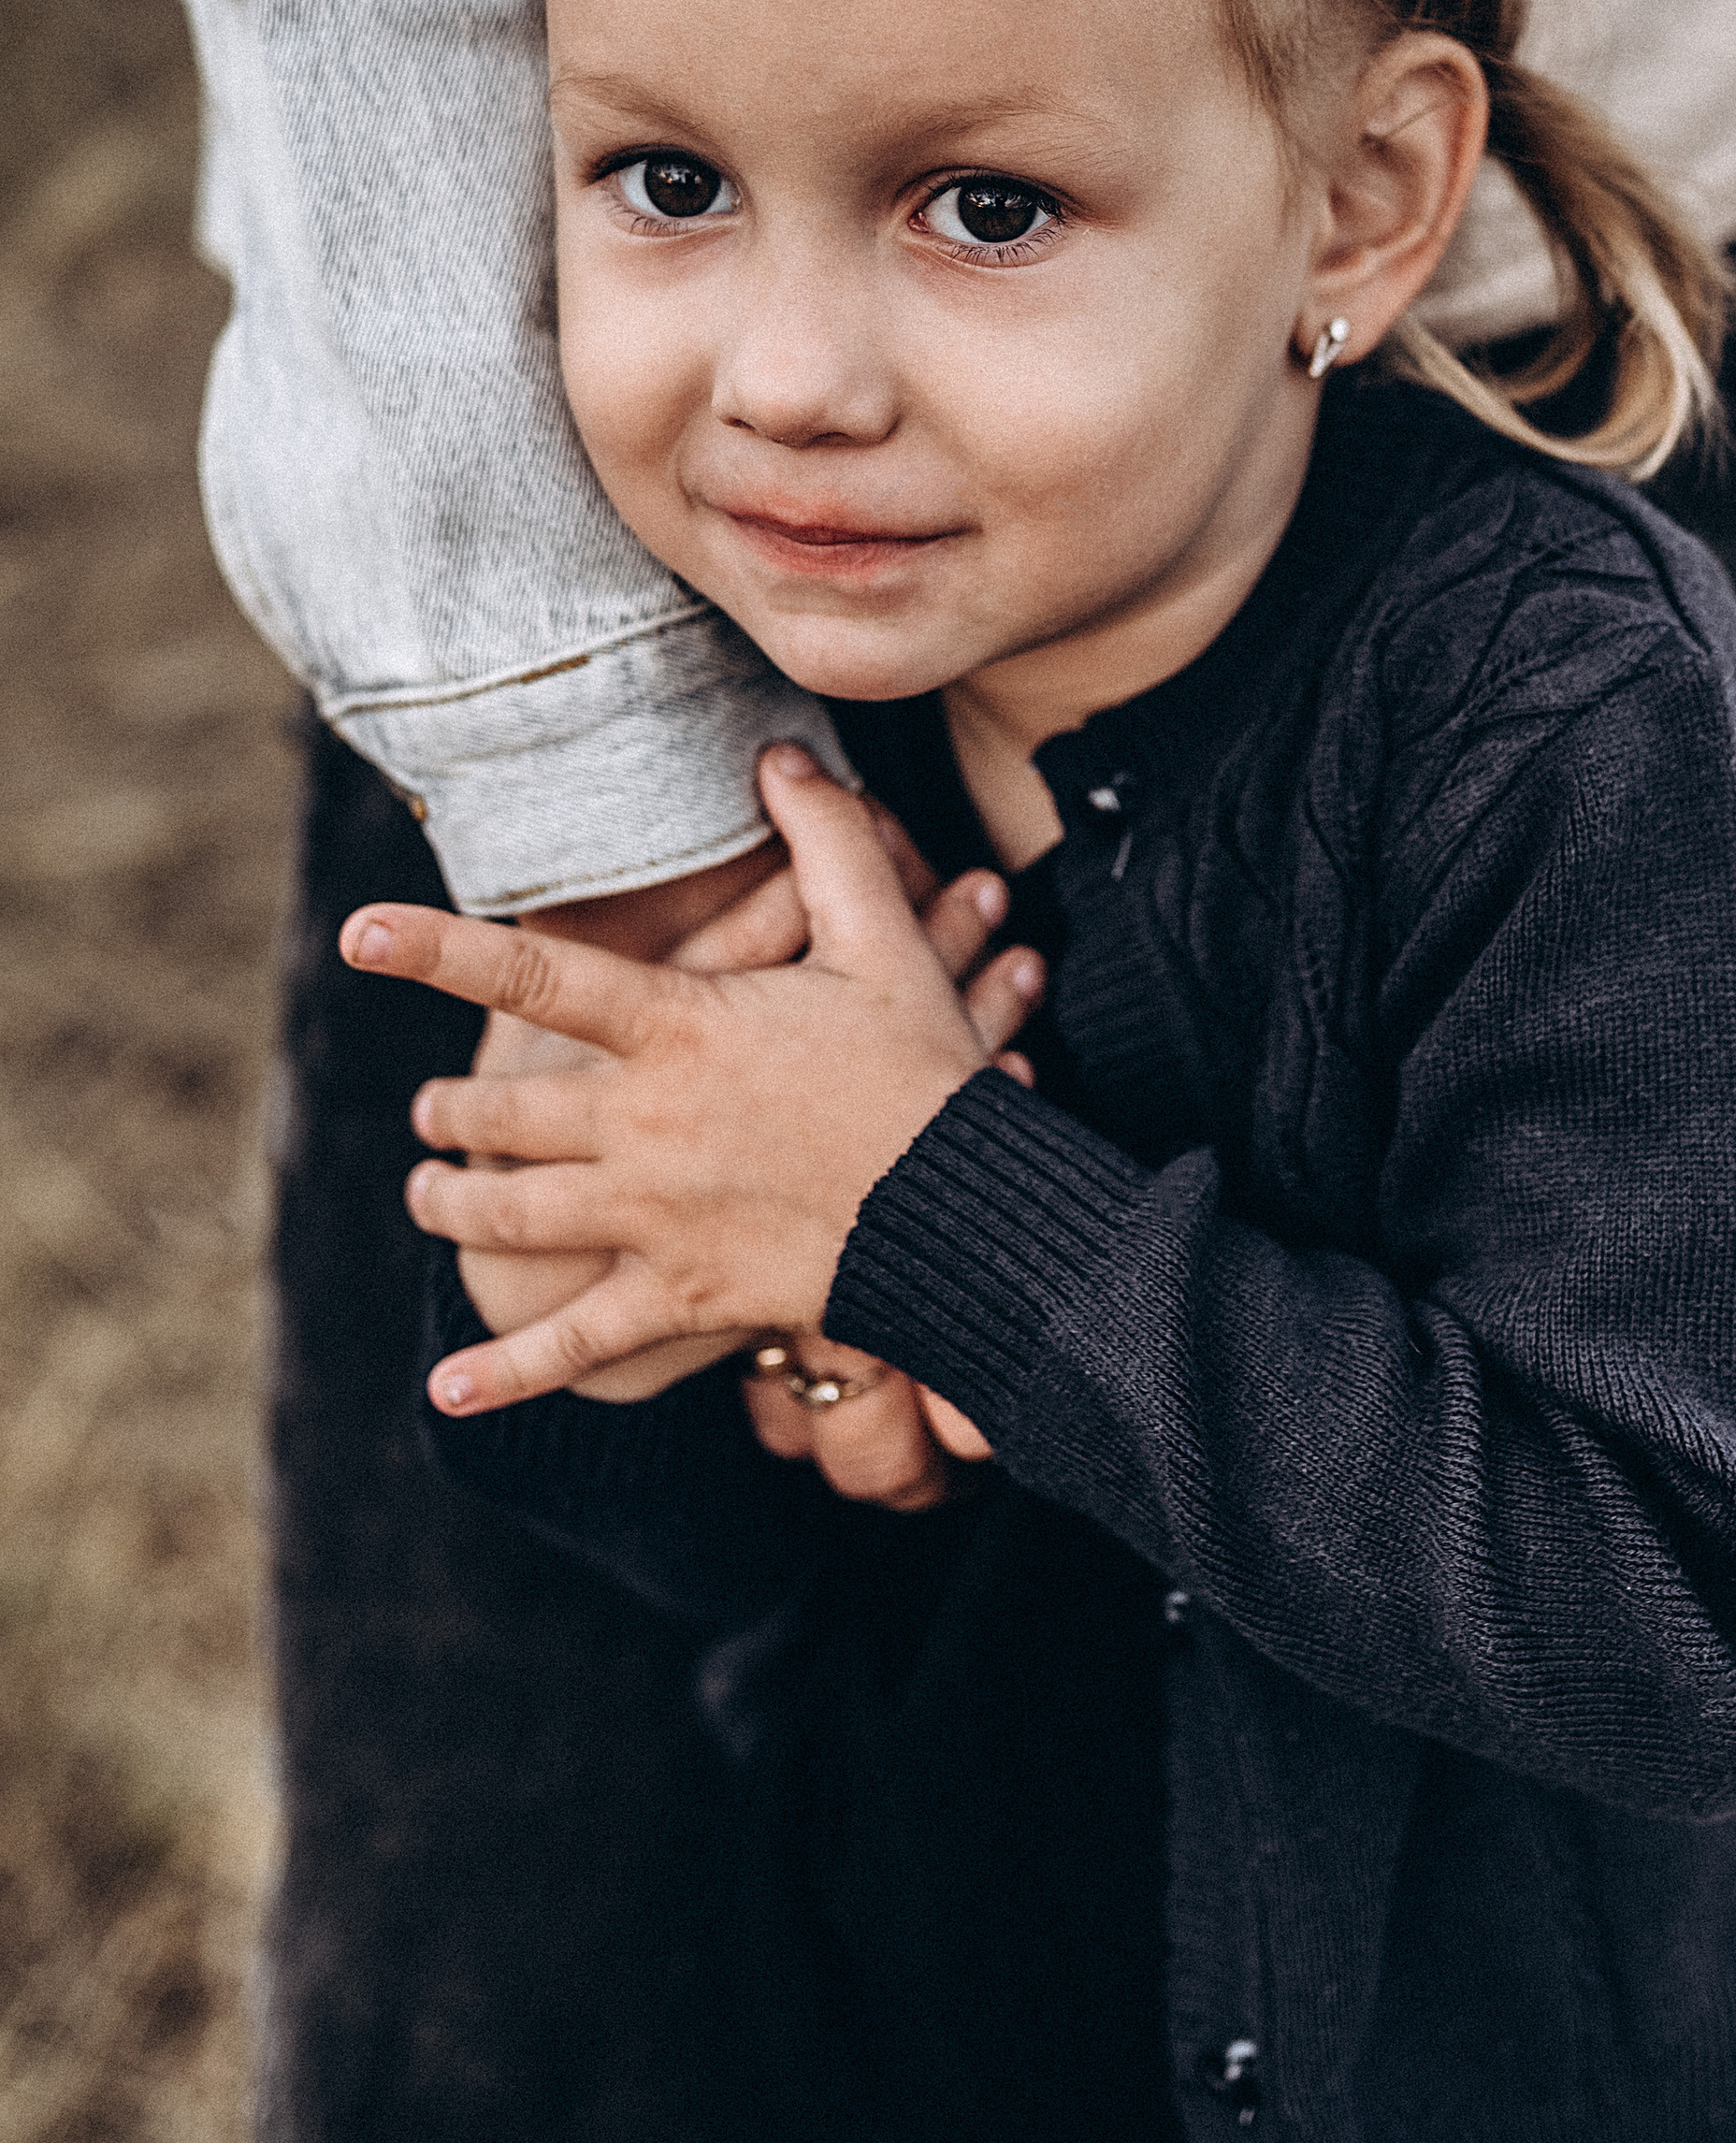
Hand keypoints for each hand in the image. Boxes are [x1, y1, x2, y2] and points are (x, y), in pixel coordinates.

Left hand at [349, 749, 1036, 1414]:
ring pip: (515, 1214)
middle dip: (451, 1114)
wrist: (968, 1211)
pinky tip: (448, 1388)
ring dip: (456, 1208)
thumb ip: (829, 838)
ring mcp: (653, 1216)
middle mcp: (645, 1125)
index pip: (536, 979)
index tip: (360, 932)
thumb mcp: (884, 940)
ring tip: (430, 1197)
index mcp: (679, 1032)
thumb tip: (781, 753)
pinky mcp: (681, 1294)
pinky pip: (578, 1343)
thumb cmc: (925, 1068)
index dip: (439, 949)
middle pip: (501, 1117)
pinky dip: (508, 1369)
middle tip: (429, 1112)